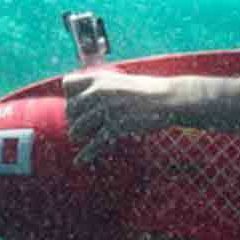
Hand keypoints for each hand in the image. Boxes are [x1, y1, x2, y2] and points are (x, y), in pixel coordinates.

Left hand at [64, 71, 178, 165]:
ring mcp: (106, 109)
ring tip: (85, 139)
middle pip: (70, 110)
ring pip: (77, 128)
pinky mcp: (116, 126)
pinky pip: (92, 144)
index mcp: (100, 78)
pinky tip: (80, 162)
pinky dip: (85, 155)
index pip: (68, 84)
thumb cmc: (150, 91)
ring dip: (79, 136)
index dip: (70, 95)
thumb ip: (104, 86)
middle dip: (75, 119)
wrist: (171, 99)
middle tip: (84, 126)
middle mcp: (99, 92)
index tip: (79, 104)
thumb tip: (88, 97)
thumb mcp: (123, 81)